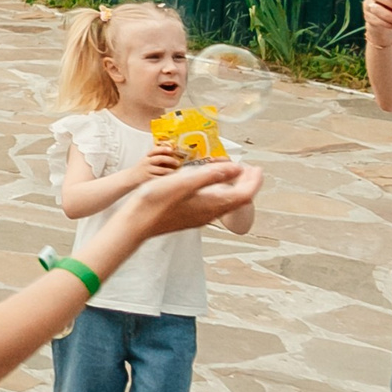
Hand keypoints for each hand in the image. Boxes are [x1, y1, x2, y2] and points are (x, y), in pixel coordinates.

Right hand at [114, 160, 262, 236]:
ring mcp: (199, 216)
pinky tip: (209, 184)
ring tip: (231, 173)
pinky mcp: (190, 216)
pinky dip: (219, 191)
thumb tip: (235, 168)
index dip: (253, 181)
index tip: (256, 168)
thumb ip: (210, 175)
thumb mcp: (183, 183)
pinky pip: (213, 203)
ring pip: (225, 202)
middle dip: (245, 183)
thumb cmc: (155, 203)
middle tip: (248, 169)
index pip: (243, 194)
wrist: (135, 224)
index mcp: (211, 204)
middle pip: (237, 199)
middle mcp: (209, 212)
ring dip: (232, 186)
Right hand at [140, 143, 184, 178]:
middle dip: (169, 160)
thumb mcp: (146, 159)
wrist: (131, 177)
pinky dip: (166, 178)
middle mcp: (146, 162)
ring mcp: (147, 170)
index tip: (171, 149)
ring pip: (161, 170)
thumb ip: (155, 156)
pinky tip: (170, 178)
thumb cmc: (142, 168)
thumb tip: (169, 149)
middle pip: (159, 159)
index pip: (155, 150)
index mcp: (147, 157)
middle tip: (177, 162)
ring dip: (170, 170)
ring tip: (175, 171)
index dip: (163, 149)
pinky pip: (159, 178)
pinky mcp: (148, 179)